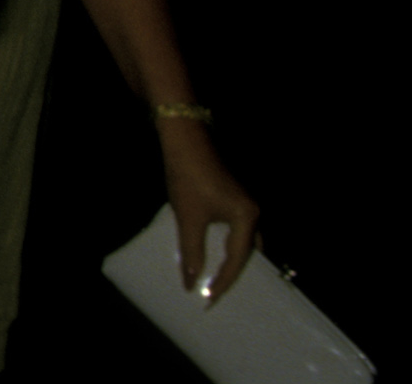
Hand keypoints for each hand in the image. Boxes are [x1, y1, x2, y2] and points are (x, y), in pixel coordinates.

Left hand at [160, 118, 259, 300]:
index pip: (238, 260)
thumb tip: (191, 282)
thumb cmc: (188, 177)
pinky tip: (213, 251)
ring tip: (217, 278)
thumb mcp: (188, 217)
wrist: (185, 139)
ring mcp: (246, 204)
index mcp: (248, 218)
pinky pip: (237, 230)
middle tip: (219, 293)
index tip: (209, 300)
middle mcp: (254, 212)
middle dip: (236, 273)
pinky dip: (227, 244)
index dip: (223, 282)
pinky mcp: (235, 197)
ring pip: (244, 241)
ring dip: (232, 259)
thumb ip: (191, 252)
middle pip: (249, 252)